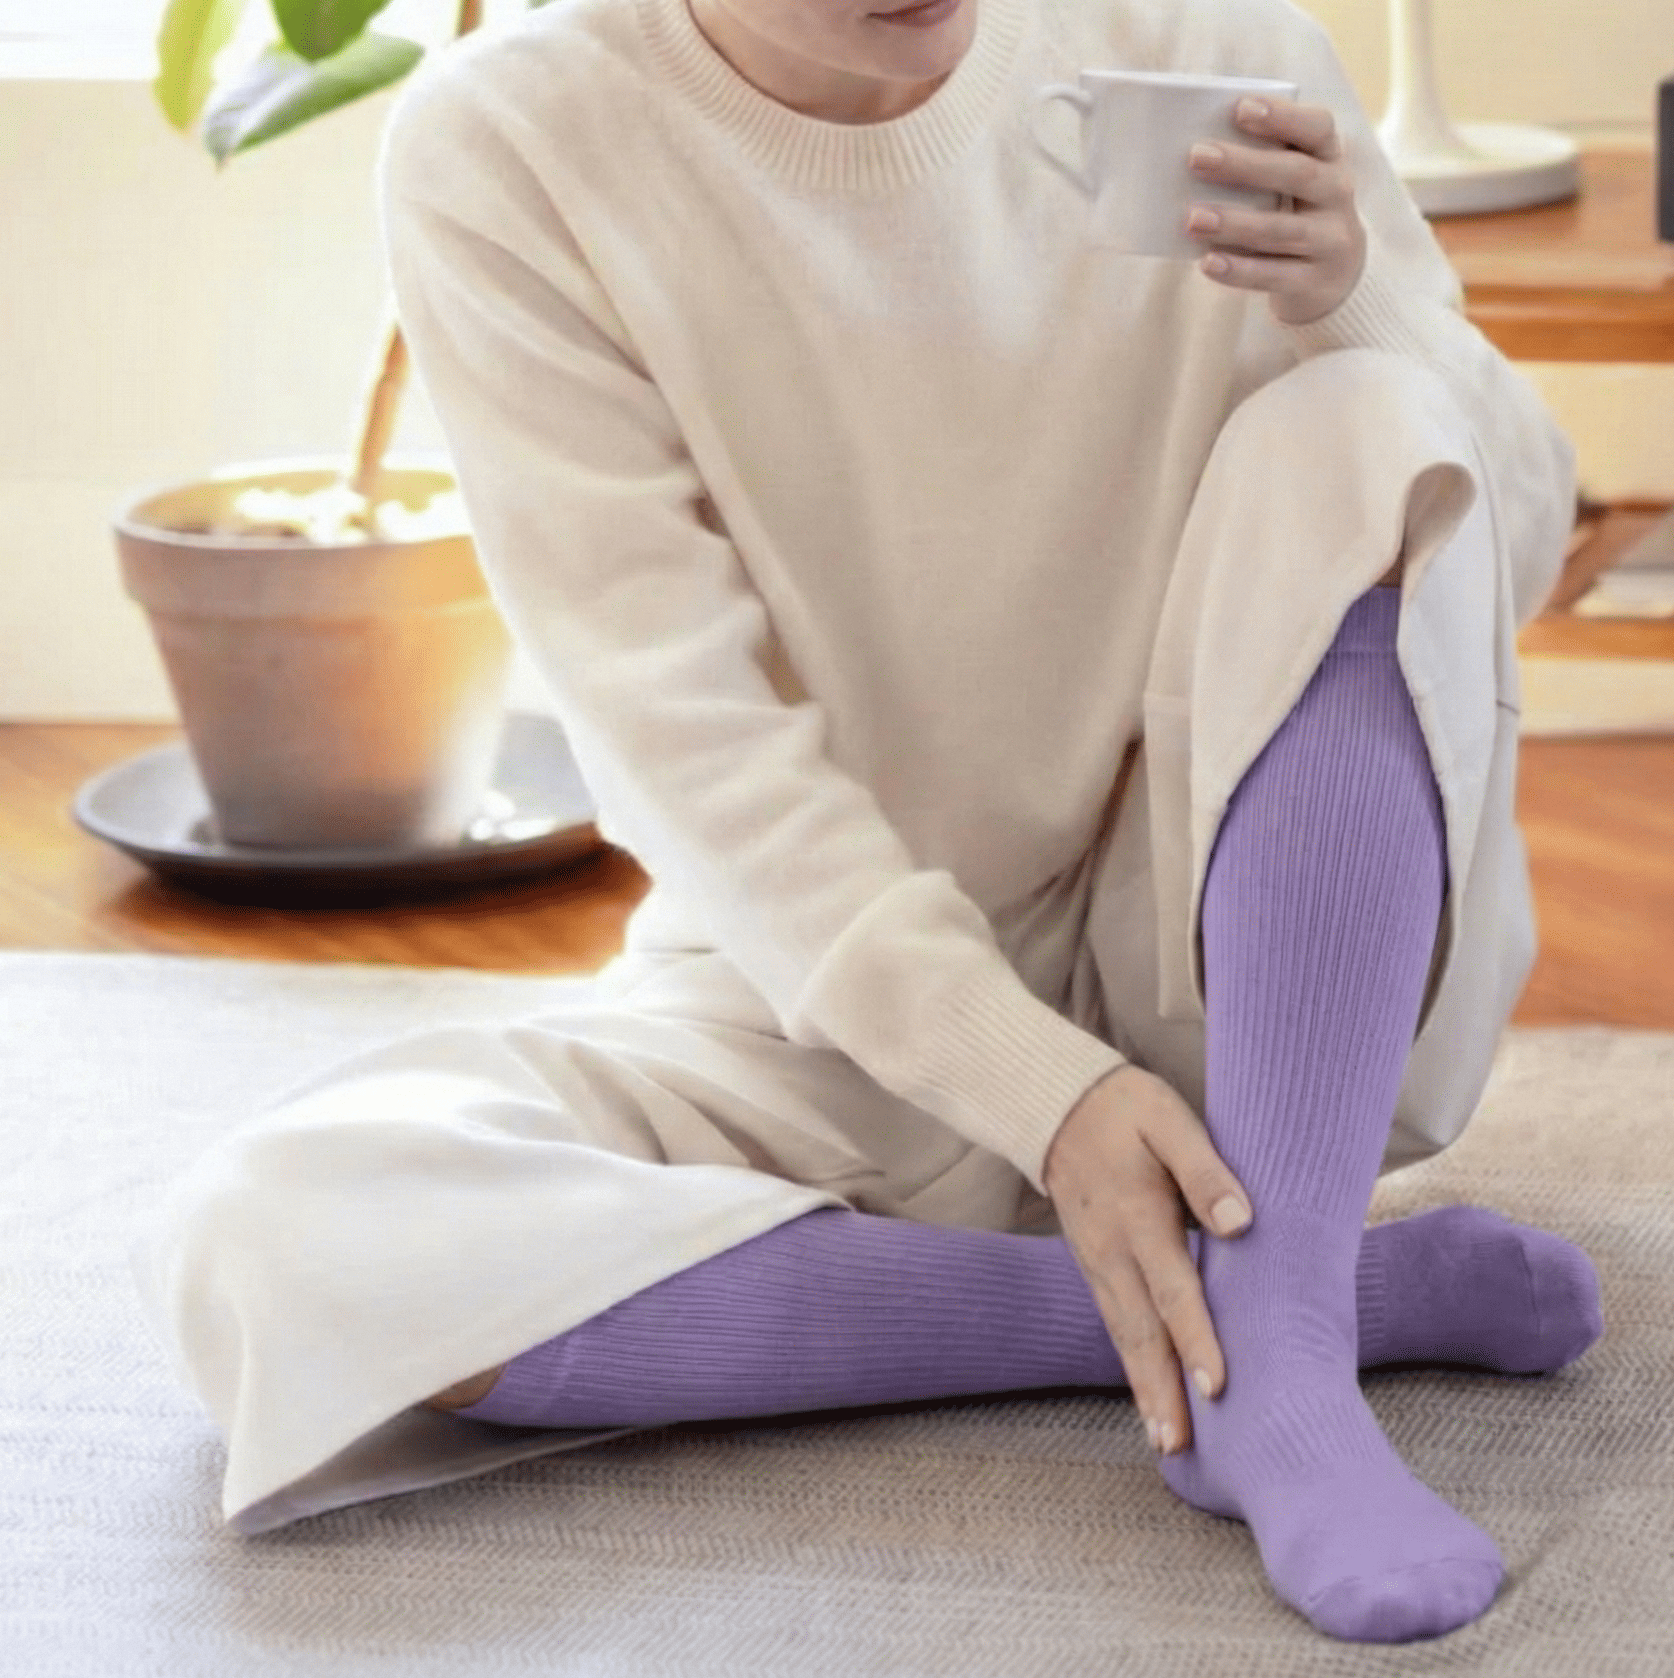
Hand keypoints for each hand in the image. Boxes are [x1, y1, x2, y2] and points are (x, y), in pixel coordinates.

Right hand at [1043, 1063, 1251, 1455]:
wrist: (1057, 1105)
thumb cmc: (1126, 1110)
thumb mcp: (1169, 1120)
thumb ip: (1204, 1169)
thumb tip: (1241, 1222)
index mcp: (1137, 1215)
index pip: (1172, 1287)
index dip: (1196, 1337)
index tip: (1217, 1386)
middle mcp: (1112, 1250)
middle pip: (1141, 1330)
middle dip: (1162, 1389)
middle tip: (1181, 1444)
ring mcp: (1097, 1262)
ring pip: (1124, 1335)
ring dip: (1145, 1388)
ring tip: (1167, 1441)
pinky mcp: (1094, 1267)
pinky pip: (1116, 1323)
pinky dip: (1132, 1365)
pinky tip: (1148, 1397)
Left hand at [1183, 94, 1367, 328]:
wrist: (1335, 278)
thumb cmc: (1294, 214)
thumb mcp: (1290, 183)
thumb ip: (1258, 163)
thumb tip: (1190, 150)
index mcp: (1330, 159)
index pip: (1318, 128)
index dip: (1283, 116)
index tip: (1241, 108)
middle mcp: (1338, 195)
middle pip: (1297, 174)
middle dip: (1245, 165)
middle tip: (1196, 157)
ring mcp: (1331, 241)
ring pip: (1281, 230)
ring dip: (1234, 223)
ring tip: (1192, 219)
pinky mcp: (1315, 282)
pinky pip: (1273, 275)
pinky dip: (1239, 270)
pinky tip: (1208, 262)